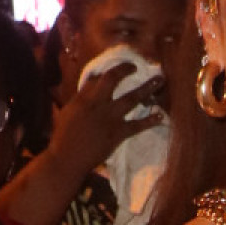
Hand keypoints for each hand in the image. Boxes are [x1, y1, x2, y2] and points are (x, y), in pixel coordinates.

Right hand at [52, 60, 163, 174]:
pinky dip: (150, 120)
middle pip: (113, 79)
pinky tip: (161, 116)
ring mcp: (110, 118)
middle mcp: (98, 103)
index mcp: (83, 98)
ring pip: (131, 98)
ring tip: (160, 80)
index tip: (117, 66)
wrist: (68, 158)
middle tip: (136, 66)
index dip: (107, 69)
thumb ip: (80, 99)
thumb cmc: (64, 137)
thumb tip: (89, 87)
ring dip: (147, 88)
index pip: (96, 77)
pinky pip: (137, 125)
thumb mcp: (68, 112)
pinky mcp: (118, 133)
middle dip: (126, 69)